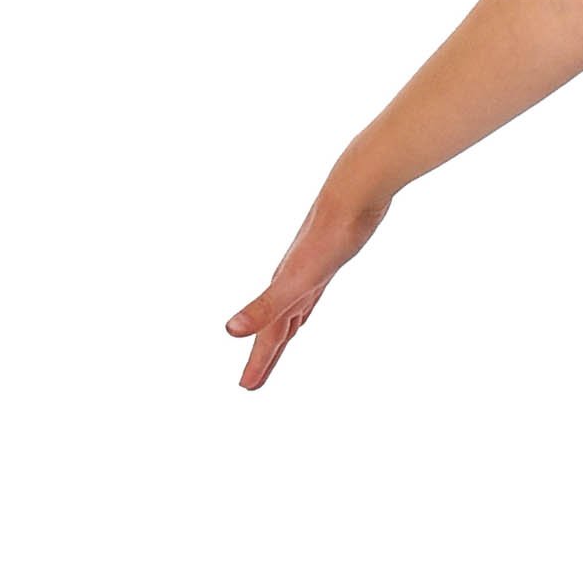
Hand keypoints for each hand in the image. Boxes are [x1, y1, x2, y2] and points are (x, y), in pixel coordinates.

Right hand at [224, 185, 390, 389]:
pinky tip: (305, 308)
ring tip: (276, 348)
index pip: (268, 338)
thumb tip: (229, 332)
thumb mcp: (297, 281)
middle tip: (252, 383)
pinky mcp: (327, 261)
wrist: (354, 195)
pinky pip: (308, 294)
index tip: (247, 388)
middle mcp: (291, 285)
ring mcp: (308, 273)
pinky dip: (303, 308)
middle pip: (275, 330)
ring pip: (291, 312)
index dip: (259, 364)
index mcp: (284, 294)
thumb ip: (264, 307)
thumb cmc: (328, 238)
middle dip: (265, 356)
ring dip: (281, 333)